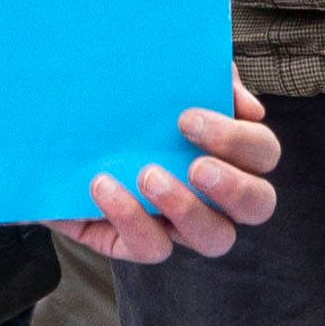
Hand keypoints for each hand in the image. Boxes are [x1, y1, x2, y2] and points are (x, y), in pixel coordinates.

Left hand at [60, 89, 281, 265]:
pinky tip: (104, 186)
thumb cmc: (125, 101)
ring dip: (186, 208)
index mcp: (228, 150)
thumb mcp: (160, 80)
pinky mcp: (141, 243)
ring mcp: (182, 224)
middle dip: (234, 187)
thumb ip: (204, 78)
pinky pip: (152, 247)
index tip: (187, 119)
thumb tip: (243, 102)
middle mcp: (217, 194)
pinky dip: (131, 218)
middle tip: (196, 167)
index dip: (237, 140)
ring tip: (148, 176)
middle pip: (259, 204)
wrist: (62, 132)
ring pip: (215, 238)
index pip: (262, 153)